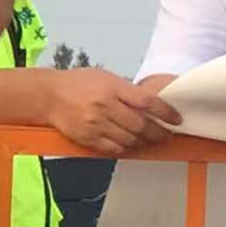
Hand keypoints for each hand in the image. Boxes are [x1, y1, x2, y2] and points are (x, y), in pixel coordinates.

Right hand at [45, 69, 181, 155]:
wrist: (49, 96)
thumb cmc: (80, 83)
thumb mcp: (107, 77)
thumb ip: (128, 91)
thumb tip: (152, 105)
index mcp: (113, 88)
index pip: (148, 102)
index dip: (166, 112)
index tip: (177, 118)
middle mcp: (105, 106)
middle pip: (141, 125)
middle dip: (158, 132)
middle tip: (166, 134)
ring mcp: (96, 124)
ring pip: (130, 139)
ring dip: (143, 142)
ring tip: (150, 140)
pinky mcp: (87, 138)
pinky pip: (114, 148)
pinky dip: (126, 148)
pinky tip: (131, 144)